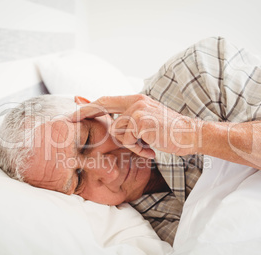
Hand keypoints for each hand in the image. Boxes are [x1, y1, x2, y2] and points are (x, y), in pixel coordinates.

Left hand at [71, 94, 199, 157]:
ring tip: (145, 145)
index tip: (75, 104)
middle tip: (70, 116)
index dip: (90, 103)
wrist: (190, 135)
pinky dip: (136, 148)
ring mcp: (138, 110)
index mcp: (136, 99)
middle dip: (85, 111)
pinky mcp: (141, 121)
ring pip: (116, 130)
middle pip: (103, 104)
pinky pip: (127, 139)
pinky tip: (150, 149)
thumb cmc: (168, 132)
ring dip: (128, 143)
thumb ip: (129, 119)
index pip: (107, 99)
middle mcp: (136, 101)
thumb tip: (112, 122)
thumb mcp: (147, 121)